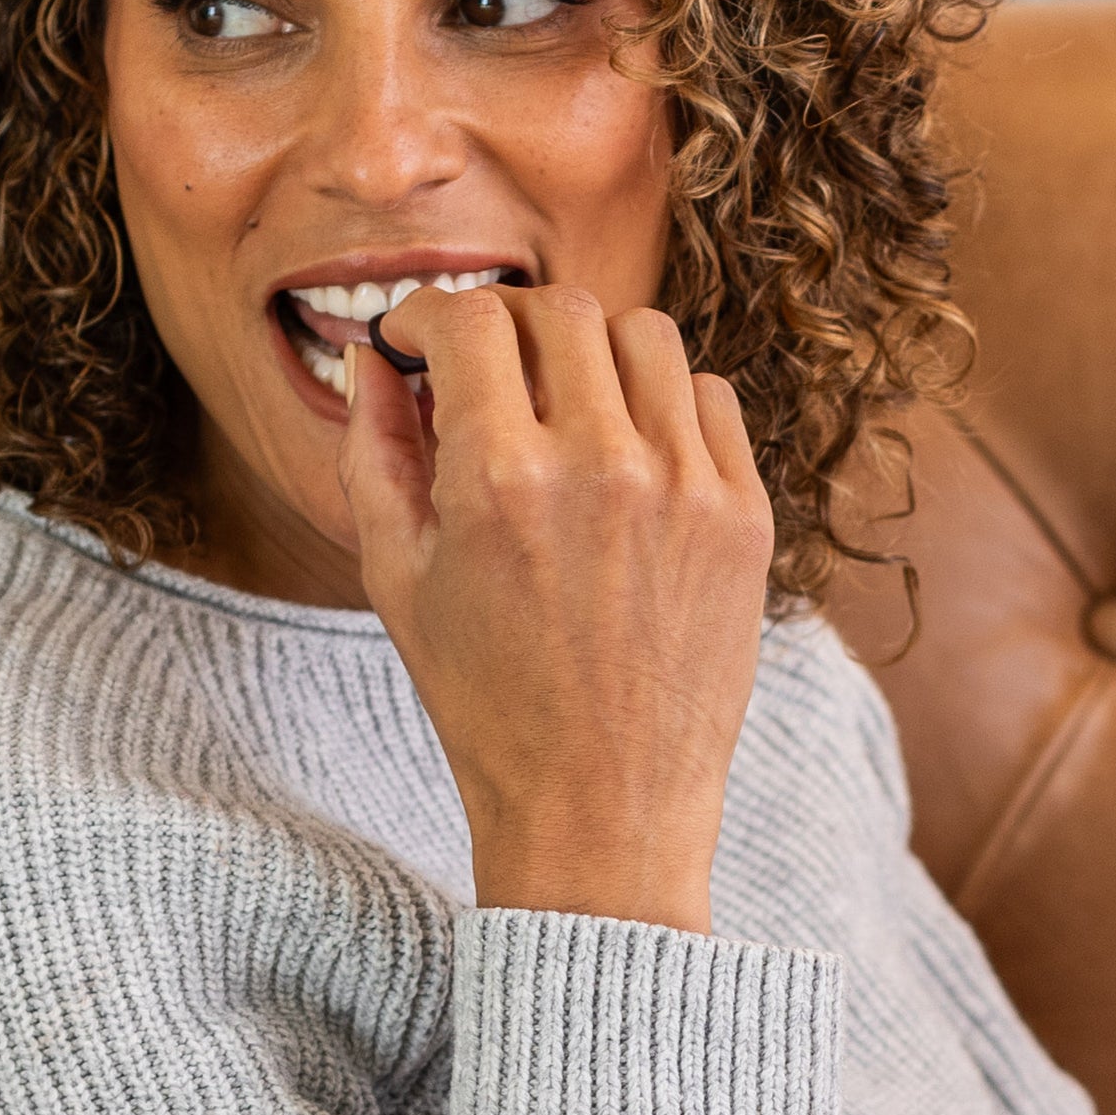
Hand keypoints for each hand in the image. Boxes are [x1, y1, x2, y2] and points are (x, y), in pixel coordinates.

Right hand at [342, 284, 770, 932]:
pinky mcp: (746, 516)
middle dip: (507, 324)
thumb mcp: (396, 577)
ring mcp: (688, 486)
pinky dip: (662, 402)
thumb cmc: (486, 700)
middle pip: (560, 310)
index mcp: (501, 478)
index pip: (472, 318)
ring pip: (646, 335)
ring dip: (592, 350)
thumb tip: (369, 357)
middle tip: (486, 369)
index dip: (430, 314)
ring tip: (562, 403)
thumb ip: (374, 448)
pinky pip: (710, 399)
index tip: (419, 342)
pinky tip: (627, 450)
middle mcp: (603, 465)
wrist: (603, 804)